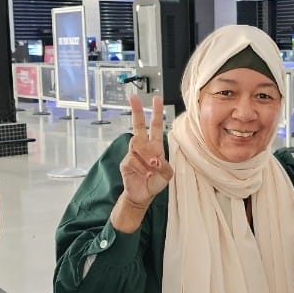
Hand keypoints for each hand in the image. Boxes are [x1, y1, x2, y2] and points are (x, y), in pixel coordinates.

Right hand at [112, 95, 173, 232]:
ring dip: (147, 158)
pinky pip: (133, 161)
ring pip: (137, 146)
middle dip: (136, 111)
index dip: (156, 113)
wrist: (142, 195)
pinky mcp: (125, 163)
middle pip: (138, 126)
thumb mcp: (167, 175)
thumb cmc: (156, 182)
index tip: (156, 99)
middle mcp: (143, 147)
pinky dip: (142, 169)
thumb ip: (164, 165)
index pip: (155, 126)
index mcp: (155, 146)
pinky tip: (146, 176)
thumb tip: (154, 159)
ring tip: (152, 169)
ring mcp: (133, 154)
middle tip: (133, 97)